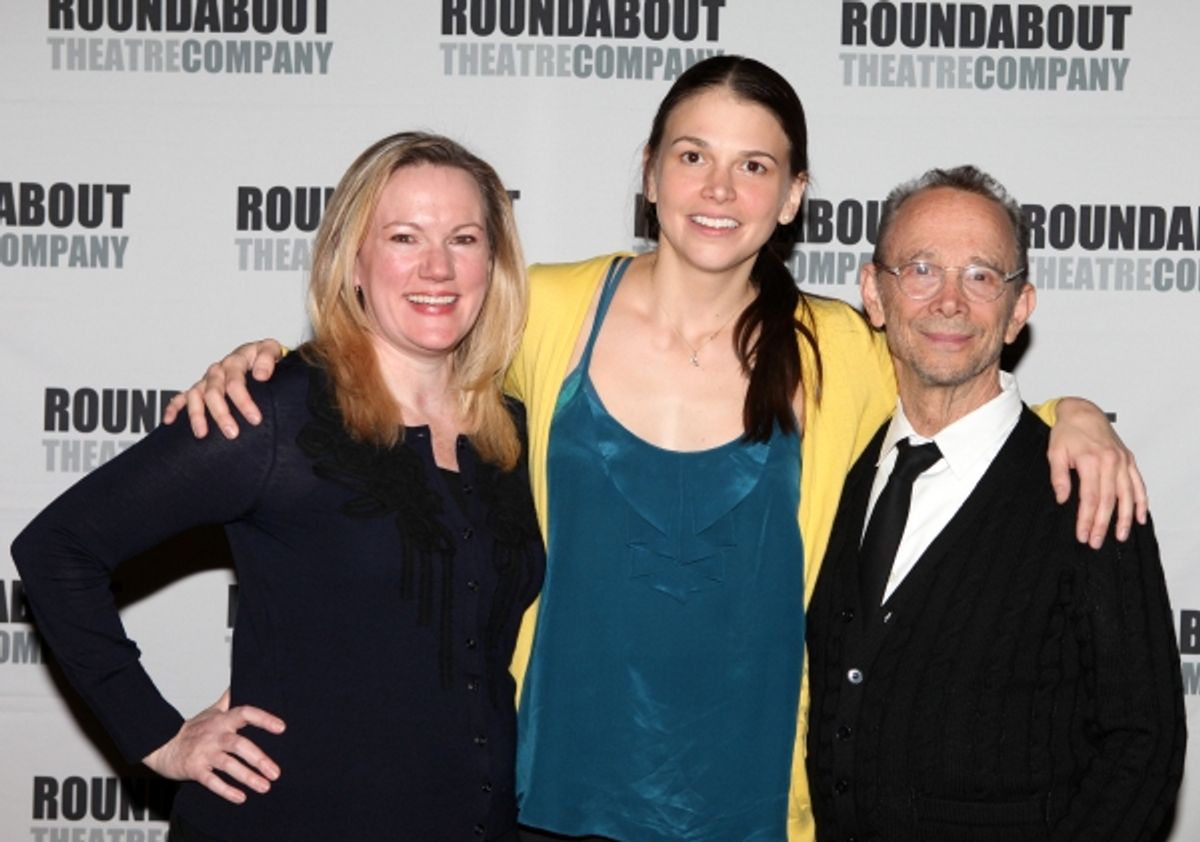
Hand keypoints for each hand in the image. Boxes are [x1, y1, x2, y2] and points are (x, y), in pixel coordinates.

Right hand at [143, 689, 284, 804]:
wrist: (161, 746)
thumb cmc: (191, 730)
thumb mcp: (211, 712)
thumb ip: (229, 700)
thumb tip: (242, 682)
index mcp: (222, 720)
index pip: (245, 713)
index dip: (263, 719)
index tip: (282, 727)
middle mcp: (215, 735)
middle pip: (239, 745)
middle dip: (259, 759)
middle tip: (276, 772)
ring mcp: (204, 753)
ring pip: (228, 765)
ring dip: (248, 777)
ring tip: (265, 786)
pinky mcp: (195, 769)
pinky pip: (211, 781)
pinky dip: (226, 790)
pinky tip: (241, 797)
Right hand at [161, 339, 283, 438]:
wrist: (260, 355)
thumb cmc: (264, 356)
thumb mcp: (271, 350)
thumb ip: (267, 359)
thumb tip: (260, 375)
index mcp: (235, 360)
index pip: (235, 382)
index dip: (244, 401)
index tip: (255, 419)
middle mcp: (219, 370)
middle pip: (214, 392)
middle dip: (221, 414)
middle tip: (232, 433)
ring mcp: (207, 379)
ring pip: (196, 396)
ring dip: (197, 415)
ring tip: (202, 434)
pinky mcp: (200, 388)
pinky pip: (182, 397)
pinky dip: (174, 408)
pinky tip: (170, 421)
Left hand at [1047, 397, 1147, 547]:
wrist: (1083, 412)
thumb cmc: (1067, 432)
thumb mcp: (1055, 452)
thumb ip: (1059, 477)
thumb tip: (1062, 499)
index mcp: (1092, 461)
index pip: (1090, 498)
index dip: (1087, 519)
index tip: (1082, 534)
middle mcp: (1111, 462)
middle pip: (1109, 500)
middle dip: (1103, 524)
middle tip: (1096, 542)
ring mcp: (1122, 462)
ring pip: (1127, 495)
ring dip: (1124, 518)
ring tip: (1120, 536)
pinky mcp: (1129, 460)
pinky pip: (1138, 484)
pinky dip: (1141, 501)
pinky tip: (1140, 517)